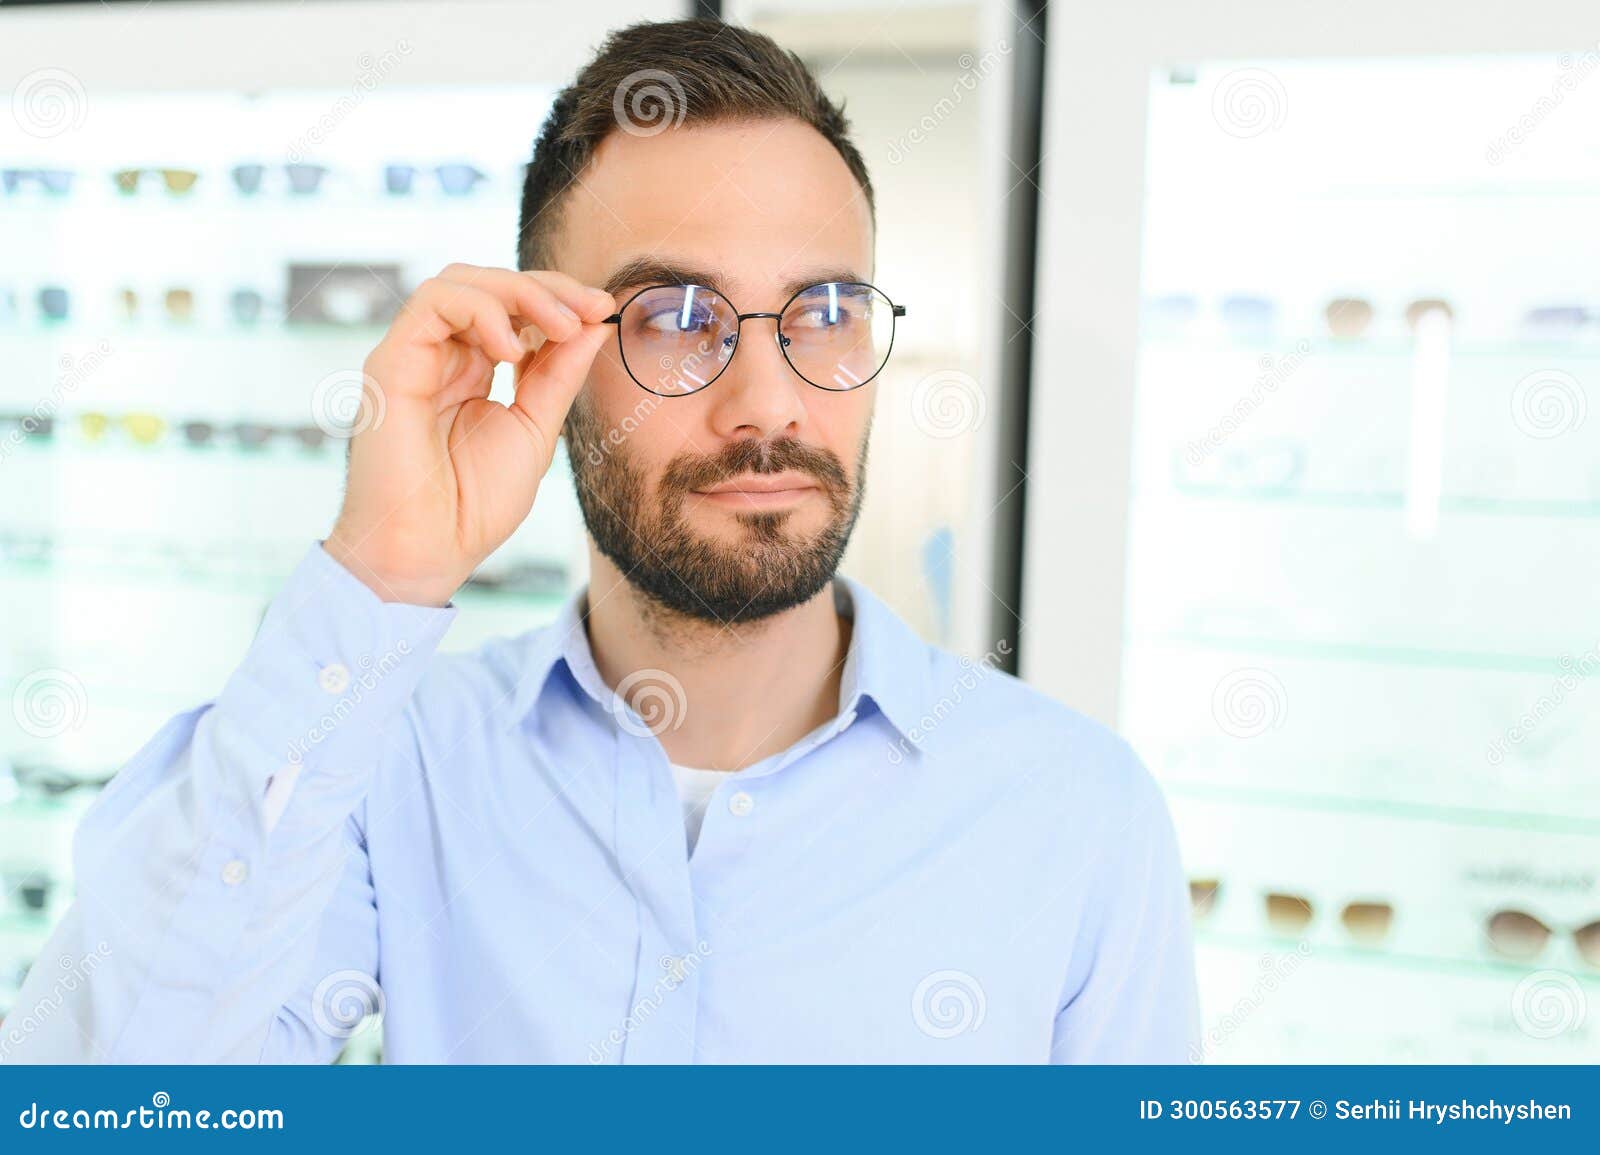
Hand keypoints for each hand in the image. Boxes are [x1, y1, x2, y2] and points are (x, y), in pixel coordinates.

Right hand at [324, 263, 614, 604]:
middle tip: (591, 308)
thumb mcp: (534, 429)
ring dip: (518, 292)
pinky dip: (480, 309)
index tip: (603, 311)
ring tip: (558, 327)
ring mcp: (413, 356)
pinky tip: (511, 347)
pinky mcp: (391, 362)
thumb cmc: (471, 507)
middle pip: (488, 284)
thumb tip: (592, 326)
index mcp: (471, 371)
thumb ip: (558, 376)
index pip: (512, 309)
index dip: (558, 301)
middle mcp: (439, 356)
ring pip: (459, 281)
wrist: (427, 553)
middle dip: (547, 288)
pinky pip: (433, 301)